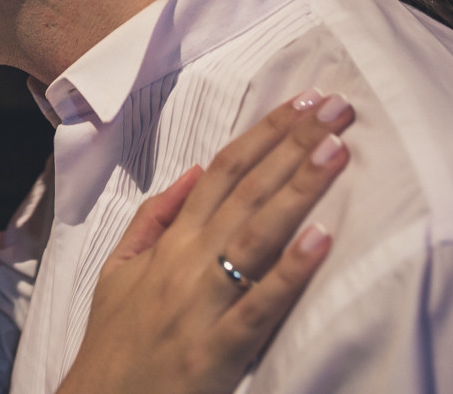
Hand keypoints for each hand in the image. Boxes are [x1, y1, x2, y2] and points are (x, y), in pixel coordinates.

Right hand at [58, 90, 353, 393]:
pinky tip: (322, 241)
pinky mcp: (218, 351)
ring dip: (299, 188)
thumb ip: (154, 219)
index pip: (225, 171)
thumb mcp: (117, 269)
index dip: (266, 133)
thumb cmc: (114, 340)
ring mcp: (204, 303)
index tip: (305, 102)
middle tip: (339, 106)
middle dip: (295, 143)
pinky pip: (258, 306)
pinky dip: (289, 272)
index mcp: (172, 241)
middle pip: (248, 189)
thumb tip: (194, 172)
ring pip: (257, 234)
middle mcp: (189, 261)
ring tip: (337, 149)